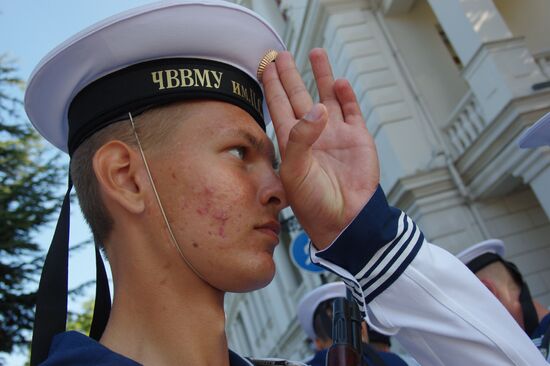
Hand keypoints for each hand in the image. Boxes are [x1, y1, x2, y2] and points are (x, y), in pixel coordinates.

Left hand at [263, 48, 379, 248]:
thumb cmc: (313, 203)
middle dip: (291, 76)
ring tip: (315, 53)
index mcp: (292, 142)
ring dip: (321, 75)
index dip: (272, 86)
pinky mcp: (357, 137)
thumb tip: (316, 108)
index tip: (266, 66)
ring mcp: (335, 134)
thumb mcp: (295, 171)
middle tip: (282, 55)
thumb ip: (301, 138)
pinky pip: (350, 110)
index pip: (279, 106)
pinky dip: (346, 95)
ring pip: (326, 96)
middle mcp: (312, 134)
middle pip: (299, 96)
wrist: (345, 219)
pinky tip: (339, 82)